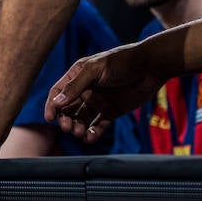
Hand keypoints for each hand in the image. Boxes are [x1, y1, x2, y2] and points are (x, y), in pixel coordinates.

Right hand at [44, 39, 168, 140]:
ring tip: (80, 133)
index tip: (50, 118)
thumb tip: (56, 103)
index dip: (52, 105)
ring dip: (78, 127)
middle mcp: (86, 89)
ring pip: (82, 119)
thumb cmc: (122, 62)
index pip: (59, 92)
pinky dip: (93, 133)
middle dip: (65, 119)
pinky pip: (98, 126)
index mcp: (79, 75)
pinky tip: (91, 137)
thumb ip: (76, 86)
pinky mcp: (112, 111)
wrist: (151, 67)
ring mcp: (99, 101)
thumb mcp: (95, 70)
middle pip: (68, 109)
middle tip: (68, 127)